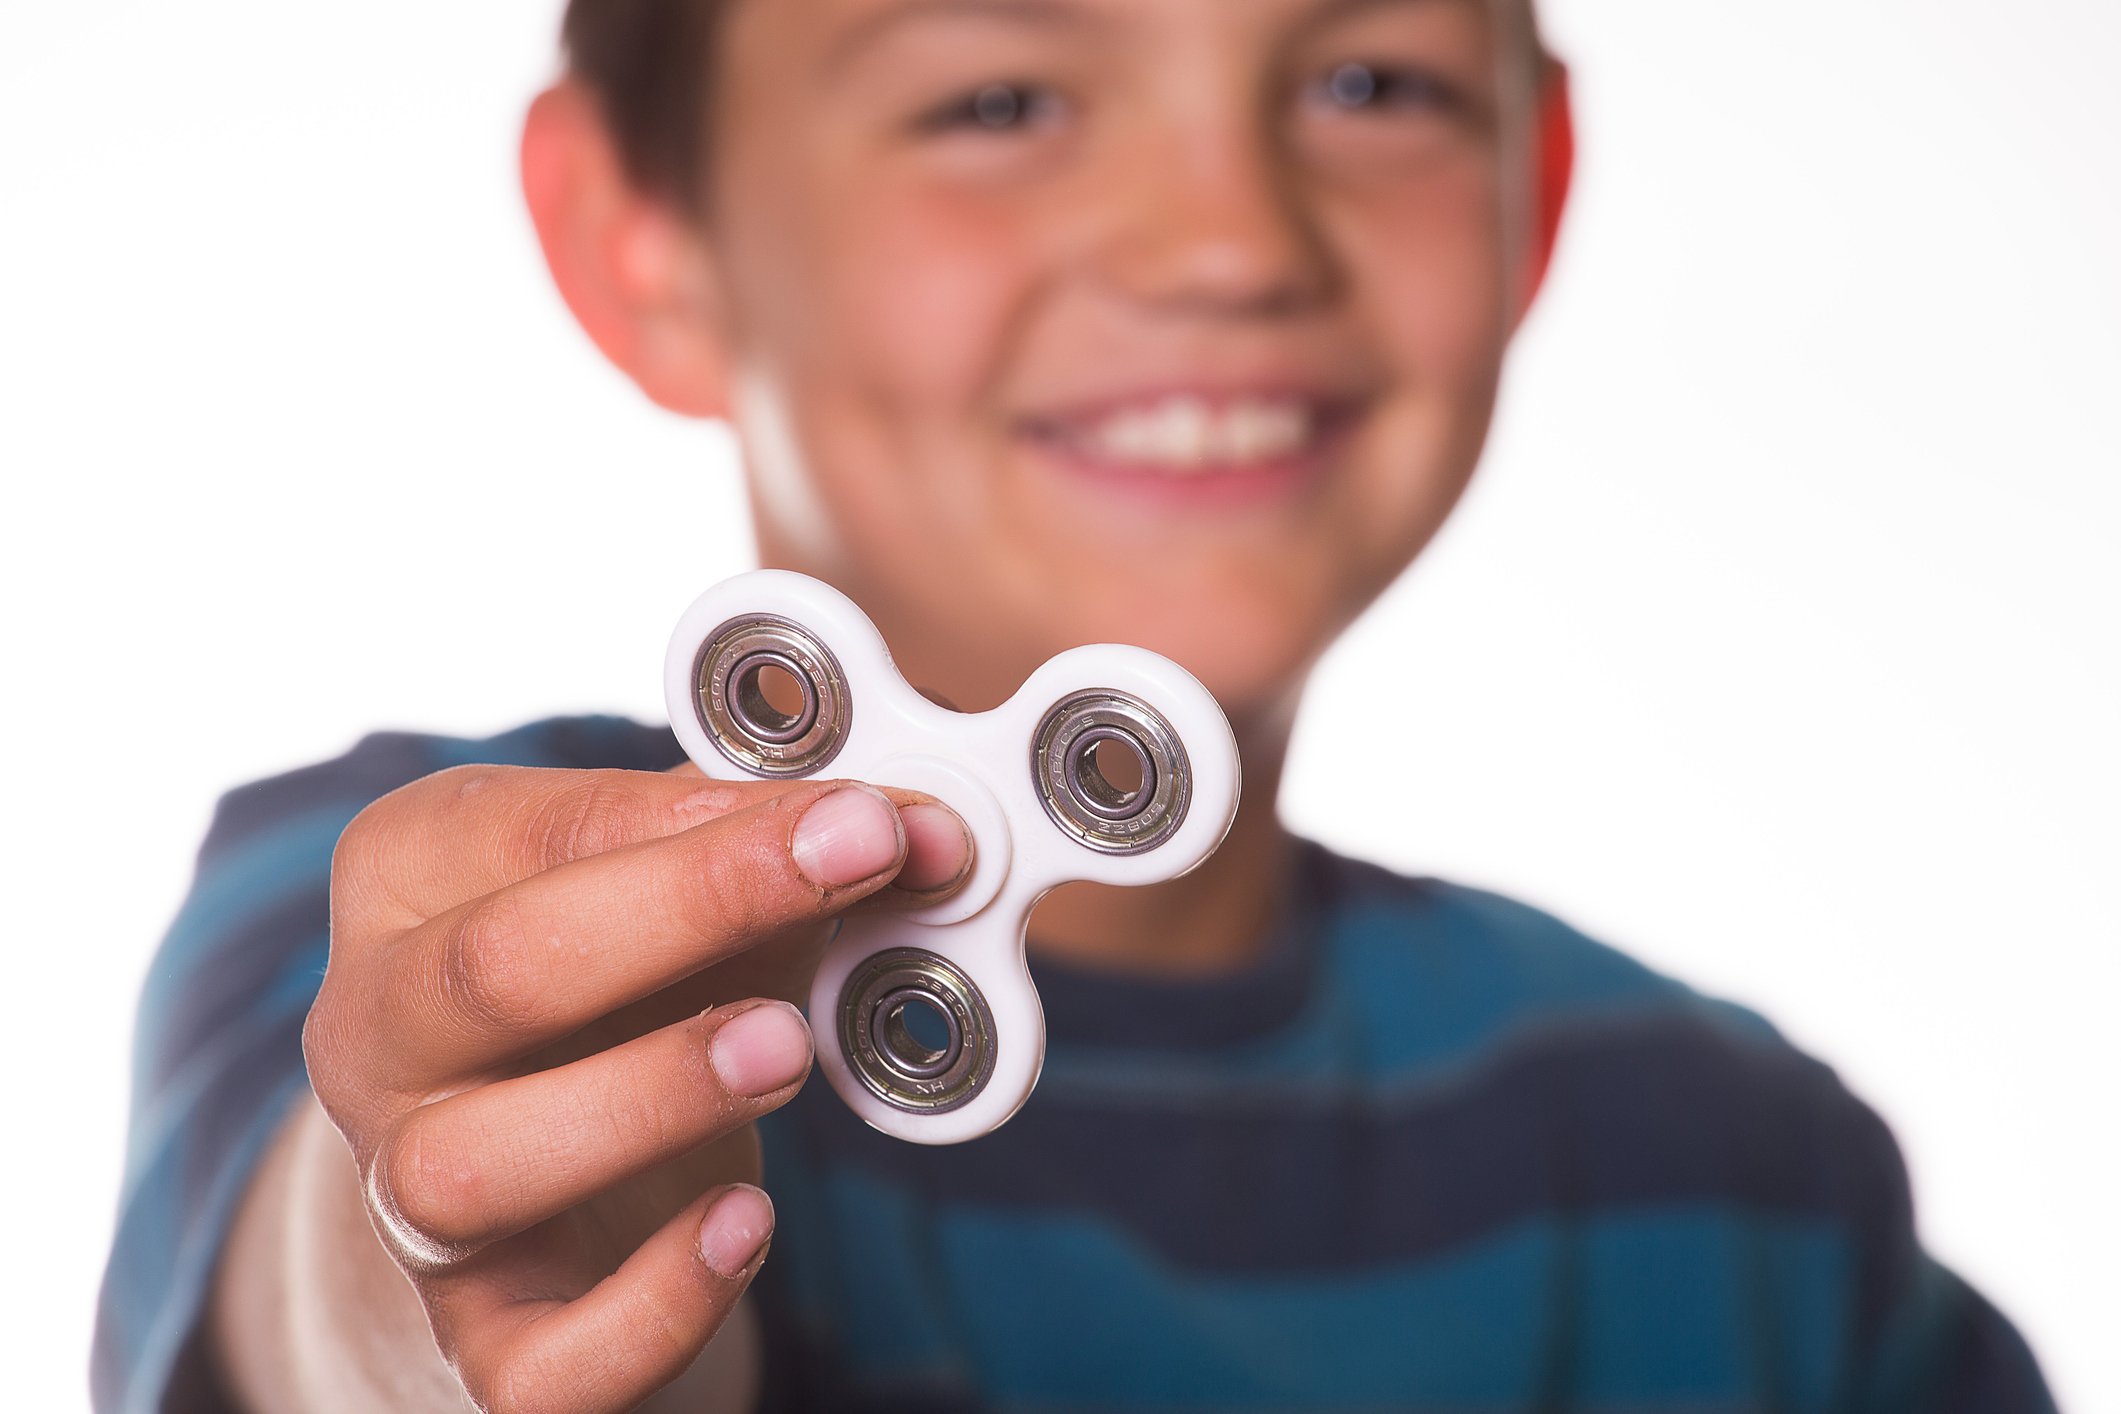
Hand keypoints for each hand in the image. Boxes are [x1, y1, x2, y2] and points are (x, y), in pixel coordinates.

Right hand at [301, 764, 970, 1413]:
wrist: (537, 1138)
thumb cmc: (616, 971)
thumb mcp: (680, 877)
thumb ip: (781, 846)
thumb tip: (921, 837)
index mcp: (410, 874)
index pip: (549, 833)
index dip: (717, 830)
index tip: (863, 821)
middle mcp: (374, 1032)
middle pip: (490, 976)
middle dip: (686, 917)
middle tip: (842, 886)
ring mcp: (403, 1194)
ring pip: (469, 1170)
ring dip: (646, 1101)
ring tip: (790, 1050)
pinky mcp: (478, 1330)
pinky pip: (533, 1364)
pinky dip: (650, 1308)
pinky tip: (748, 1225)